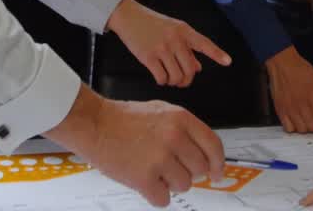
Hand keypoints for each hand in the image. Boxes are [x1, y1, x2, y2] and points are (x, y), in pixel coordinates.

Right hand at [46, 85, 225, 207]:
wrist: (94, 124)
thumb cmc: (124, 118)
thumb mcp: (162, 111)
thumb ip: (186, 129)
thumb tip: (206, 154)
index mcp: (181, 119)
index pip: (213, 146)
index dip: (218, 163)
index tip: (216, 173)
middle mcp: (173, 137)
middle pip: (200, 170)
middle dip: (188, 172)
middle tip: (169, 166)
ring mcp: (159, 158)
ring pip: (184, 186)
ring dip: (170, 183)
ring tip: (152, 169)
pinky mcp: (144, 178)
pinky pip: (164, 199)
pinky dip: (155, 195)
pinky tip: (144, 180)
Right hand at [106, 0, 231, 86]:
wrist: (129, 16)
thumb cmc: (151, 23)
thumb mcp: (173, 30)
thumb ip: (187, 48)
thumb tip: (198, 67)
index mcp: (184, 30)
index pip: (204, 43)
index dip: (217, 54)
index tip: (228, 62)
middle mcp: (175, 39)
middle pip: (190, 69)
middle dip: (186, 79)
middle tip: (182, 80)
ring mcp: (162, 48)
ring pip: (177, 76)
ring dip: (174, 82)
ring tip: (169, 77)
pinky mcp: (148, 56)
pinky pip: (162, 78)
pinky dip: (162, 81)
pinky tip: (159, 76)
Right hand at [264, 46, 312, 133]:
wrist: (283, 65)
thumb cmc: (302, 71)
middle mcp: (302, 104)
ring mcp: (290, 108)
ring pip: (302, 129)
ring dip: (306, 126)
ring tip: (307, 119)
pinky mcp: (280, 110)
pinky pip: (288, 128)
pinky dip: (293, 127)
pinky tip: (296, 120)